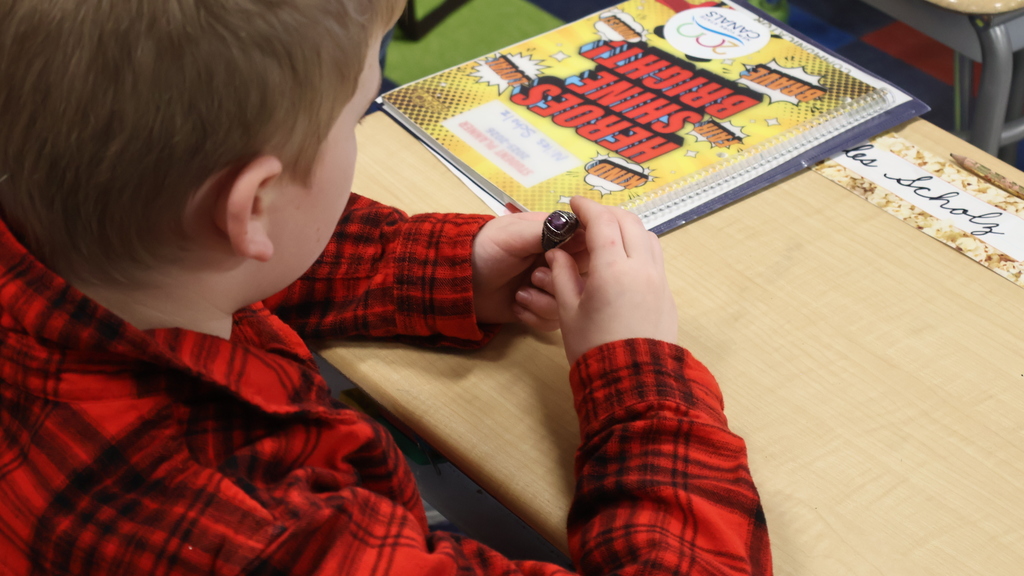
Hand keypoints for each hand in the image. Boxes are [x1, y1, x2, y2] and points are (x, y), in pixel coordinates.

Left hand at [471, 211, 582, 329]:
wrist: (457, 283)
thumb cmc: (484, 250)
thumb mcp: (513, 234)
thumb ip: (547, 231)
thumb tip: (579, 224)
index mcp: (556, 237)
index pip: (589, 243)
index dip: (582, 254)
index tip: (561, 259)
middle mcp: (559, 262)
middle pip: (586, 278)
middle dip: (560, 282)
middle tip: (535, 276)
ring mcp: (550, 288)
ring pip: (571, 304)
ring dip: (544, 302)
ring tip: (520, 293)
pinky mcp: (540, 311)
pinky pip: (554, 322)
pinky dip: (534, 317)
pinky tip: (517, 306)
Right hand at [546, 196, 677, 363]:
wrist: (632, 382)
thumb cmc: (595, 349)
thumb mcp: (568, 311)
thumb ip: (562, 275)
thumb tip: (558, 253)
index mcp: (613, 269)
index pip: (602, 222)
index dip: (586, 208)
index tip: (573, 204)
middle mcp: (642, 268)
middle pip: (628, 221)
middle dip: (606, 213)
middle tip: (586, 218)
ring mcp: (659, 280)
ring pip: (647, 236)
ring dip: (626, 227)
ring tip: (606, 235)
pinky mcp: (667, 294)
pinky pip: (655, 257)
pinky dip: (638, 246)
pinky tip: (622, 259)